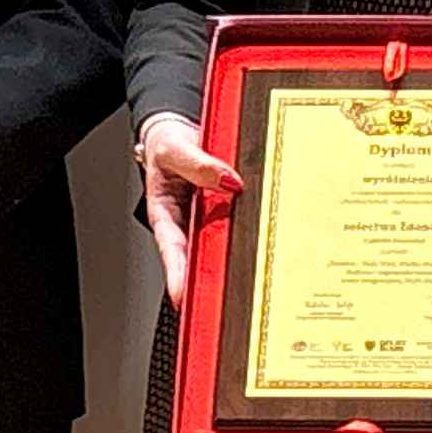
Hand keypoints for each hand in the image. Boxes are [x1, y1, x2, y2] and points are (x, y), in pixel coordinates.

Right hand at [135, 113, 241, 309]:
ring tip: (248, 286)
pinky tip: (265, 248)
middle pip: (198, 257)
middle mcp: (188, 224)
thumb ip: (199, 165)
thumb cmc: (167, 144)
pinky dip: (249, 237)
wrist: (179, 132)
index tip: (181, 294)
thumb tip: (229, 180)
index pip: (171, 248)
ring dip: (234, 262)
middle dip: (209, 280)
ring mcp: (208, 221)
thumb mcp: (176, 149)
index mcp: (166, 214)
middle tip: (222, 300)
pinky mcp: (227, 214)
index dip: (176, 272)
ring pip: (221, 246)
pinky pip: (238, 228)